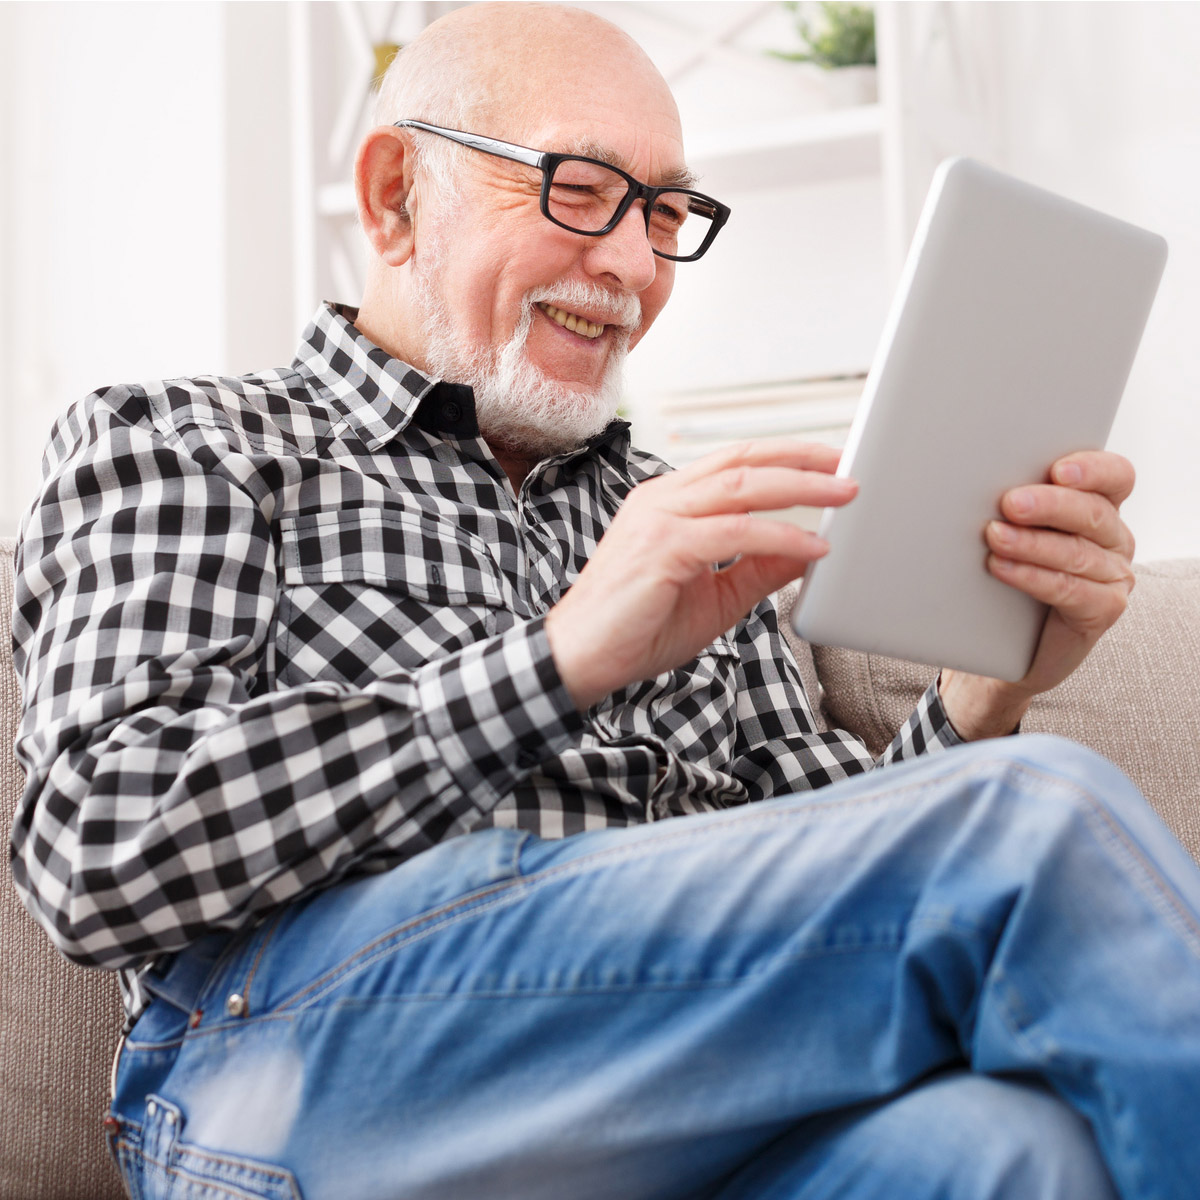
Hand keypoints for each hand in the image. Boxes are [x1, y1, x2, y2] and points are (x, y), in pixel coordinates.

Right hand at [546, 441, 856, 709]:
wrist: (582, 658)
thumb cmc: (636, 628)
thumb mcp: (716, 596)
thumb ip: (759, 569)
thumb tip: (810, 549)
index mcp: (668, 502)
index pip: (734, 464)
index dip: (785, 457)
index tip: (829, 464)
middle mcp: (661, 499)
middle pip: (742, 461)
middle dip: (801, 460)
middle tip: (848, 468)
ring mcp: (658, 519)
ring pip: (743, 487)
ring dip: (801, 489)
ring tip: (842, 495)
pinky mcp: (662, 547)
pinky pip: (735, 533)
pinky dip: (780, 537)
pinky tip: (812, 546)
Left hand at [940, 450, 1136, 739]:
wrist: (1003, 644)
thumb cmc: (1003, 578)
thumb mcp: (1010, 529)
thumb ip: (1009, 504)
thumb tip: (967, 475)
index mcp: (1099, 506)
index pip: (1115, 476)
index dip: (1092, 469)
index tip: (1057, 469)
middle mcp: (1113, 537)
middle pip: (1093, 512)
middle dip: (1050, 505)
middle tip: (1010, 502)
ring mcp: (1113, 574)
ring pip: (1077, 553)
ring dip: (1032, 543)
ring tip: (994, 537)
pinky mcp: (1103, 608)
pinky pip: (1071, 590)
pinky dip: (1034, 577)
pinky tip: (1003, 568)